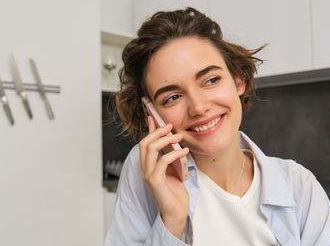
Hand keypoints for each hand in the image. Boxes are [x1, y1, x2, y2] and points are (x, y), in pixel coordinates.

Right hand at [139, 116, 189, 238]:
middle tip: (171, 126)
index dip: (149, 129)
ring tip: (179, 136)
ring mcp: (148, 175)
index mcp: (147, 166)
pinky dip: (174, 153)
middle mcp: (144, 169)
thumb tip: (173, 142)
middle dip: (157, 131)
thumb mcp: (173, 169)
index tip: (155, 116)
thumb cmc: (176, 192)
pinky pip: (162, 161)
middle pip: (145, 143)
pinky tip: (184, 151)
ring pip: (150, 149)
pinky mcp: (155, 181)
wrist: (176, 212)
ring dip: (166, 140)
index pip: (144, 142)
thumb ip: (170, 156)